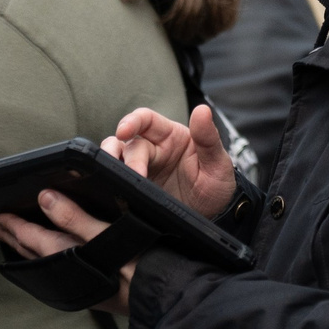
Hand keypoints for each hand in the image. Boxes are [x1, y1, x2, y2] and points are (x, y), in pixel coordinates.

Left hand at [0, 191, 130, 315]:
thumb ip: (74, 218)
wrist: (163, 300)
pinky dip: (46, 261)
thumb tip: (44, 198)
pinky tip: (53, 259)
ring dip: (28, 251)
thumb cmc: (140, 267)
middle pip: (33, 253)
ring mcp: (79, 285)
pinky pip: (57, 272)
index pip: (32, 238)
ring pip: (44, 265)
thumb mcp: (107, 235)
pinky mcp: (91, 291)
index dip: (15, 226)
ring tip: (17, 242)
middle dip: (14, 239)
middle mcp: (68, 275)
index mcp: (68, 257)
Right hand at [104, 104, 238, 218]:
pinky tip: (115, 189)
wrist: (213, 219)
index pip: (146, 119)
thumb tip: (203, 110)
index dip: (132, 121)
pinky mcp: (137, 187)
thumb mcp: (217, 163)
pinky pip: (118, 179)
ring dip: (112, 163)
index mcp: (171, 136)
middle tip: (136, 175)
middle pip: (129, 144)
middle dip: (128, 158)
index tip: (123, 131)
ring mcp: (143, 168)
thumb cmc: (216, 186)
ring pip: (118, 158)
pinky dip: (111, 180)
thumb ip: (208, 137)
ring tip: (114, 177)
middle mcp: (154, 149)